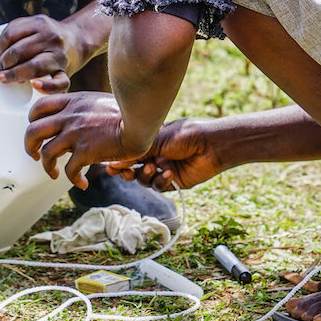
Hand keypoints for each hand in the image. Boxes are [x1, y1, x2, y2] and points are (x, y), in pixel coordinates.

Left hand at [0, 15, 86, 84]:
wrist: (78, 39)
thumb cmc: (48, 36)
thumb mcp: (34, 26)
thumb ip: (16, 36)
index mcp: (39, 23)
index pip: (11, 34)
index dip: (0, 46)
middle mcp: (50, 37)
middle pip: (19, 50)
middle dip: (4, 62)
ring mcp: (59, 55)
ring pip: (34, 66)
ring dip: (15, 74)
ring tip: (5, 78)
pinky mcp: (66, 71)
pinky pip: (58, 82)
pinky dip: (47, 86)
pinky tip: (35, 85)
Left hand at [24, 91, 150, 188]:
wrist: (141, 122)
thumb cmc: (126, 113)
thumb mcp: (98, 100)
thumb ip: (82, 105)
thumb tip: (75, 113)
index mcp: (72, 102)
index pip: (39, 107)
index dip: (32, 121)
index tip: (38, 133)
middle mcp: (69, 116)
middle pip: (32, 130)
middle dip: (29, 146)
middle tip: (36, 155)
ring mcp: (76, 133)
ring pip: (46, 152)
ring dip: (47, 166)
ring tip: (54, 173)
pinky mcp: (86, 150)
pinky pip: (69, 170)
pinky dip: (72, 179)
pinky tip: (81, 183)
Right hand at [105, 118, 223, 190]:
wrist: (210, 145)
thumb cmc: (185, 134)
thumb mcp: (156, 139)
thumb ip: (136, 151)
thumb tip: (115, 162)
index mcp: (151, 141)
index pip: (130, 152)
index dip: (120, 160)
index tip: (110, 166)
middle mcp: (157, 155)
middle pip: (134, 168)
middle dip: (127, 172)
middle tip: (124, 172)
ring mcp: (165, 169)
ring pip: (145, 180)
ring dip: (146, 175)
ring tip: (153, 168)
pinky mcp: (175, 182)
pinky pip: (160, 186)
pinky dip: (162, 181)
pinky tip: (169, 173)